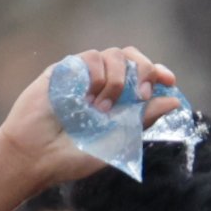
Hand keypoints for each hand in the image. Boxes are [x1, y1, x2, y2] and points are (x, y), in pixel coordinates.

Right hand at [0, 44, 179, 181]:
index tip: (169, 81)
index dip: (158, 72)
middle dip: (144, 70)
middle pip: (132, 57)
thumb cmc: (74, 156)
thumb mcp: (118, 141)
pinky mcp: (65, 70)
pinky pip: (91, 57)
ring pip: (114, 54)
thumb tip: (174, 102)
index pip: (143, 75)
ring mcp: (83, 76)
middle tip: (140, 94)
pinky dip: (96, 77)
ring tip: (101, 108)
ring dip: (116, 81)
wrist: (37, 156)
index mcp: (118, 101)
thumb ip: (143, 120)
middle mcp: (102, 84)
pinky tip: (87, 99)